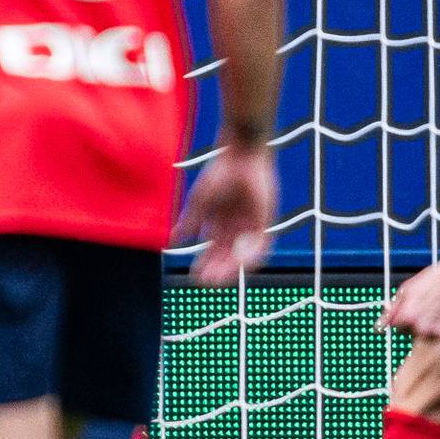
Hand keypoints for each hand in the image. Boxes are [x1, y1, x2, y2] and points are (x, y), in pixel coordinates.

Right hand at [176, 137, 276, 283]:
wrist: (241, 155)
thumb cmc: (219, 173)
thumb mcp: (200, 202)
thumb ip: (189, 222)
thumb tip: (173, 242)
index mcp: (220, 222)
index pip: (213, 250)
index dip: (204, 264)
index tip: (193, 276)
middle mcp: (236, 227)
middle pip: (227, 256)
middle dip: (216, 270)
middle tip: (205, 284)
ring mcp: (251, 224)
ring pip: (243, 254)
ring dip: (231, 268)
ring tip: (219, 278)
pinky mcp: (266, 220)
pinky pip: (261, 245)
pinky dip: (250, 256)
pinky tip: (238, 264)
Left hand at [382, 256, 439, 342]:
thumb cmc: (436, 279)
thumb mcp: (407, 289)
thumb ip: (393, 309)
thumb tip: (380, 323)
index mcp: (408, 317)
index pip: (398, 329)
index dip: (405, 321)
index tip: (412, 313)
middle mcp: (423, 328)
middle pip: (415, 335)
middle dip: (420, 326)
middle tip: (430, 311)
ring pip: (432, 338)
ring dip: (435, 330)